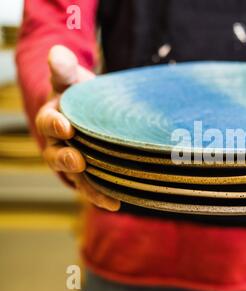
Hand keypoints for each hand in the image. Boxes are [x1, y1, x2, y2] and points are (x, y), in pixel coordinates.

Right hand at [36, 45, 119, 210]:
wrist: (88, 110)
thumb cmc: (78, 93)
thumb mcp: (71, 79)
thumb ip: (64, 69)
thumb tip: (58, 53)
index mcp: (53, 119)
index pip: (49, 122)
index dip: (55, 124)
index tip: (66, 126)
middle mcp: (58, 144)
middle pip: (57, 155)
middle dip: (67, 159)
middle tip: (79, 161)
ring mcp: (72, 161)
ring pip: (75, 176)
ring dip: (88, 186)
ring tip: (104, 196)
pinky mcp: (88, 173)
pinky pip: (92, 185)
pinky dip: (102, 195)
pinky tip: (116, 202)